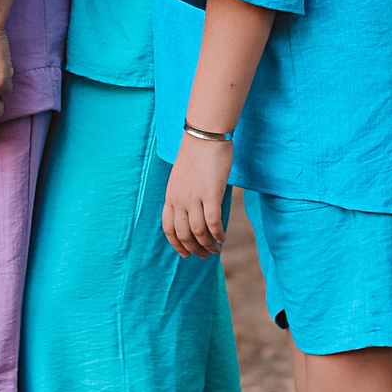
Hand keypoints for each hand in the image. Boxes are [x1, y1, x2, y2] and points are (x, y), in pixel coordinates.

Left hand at [162, 135, 232, 258]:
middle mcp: (179, 199)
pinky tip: (222, 238)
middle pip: (184, 235)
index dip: (177, 245)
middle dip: (194, 249)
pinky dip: (218, 235)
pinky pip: (213, 223)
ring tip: (216, 249)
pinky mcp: (210, 195)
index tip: (186, 254)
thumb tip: (193, 210)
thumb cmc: (197, 154)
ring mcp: (193, 198)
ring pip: (198, 232)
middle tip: (205, 256)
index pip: (168, 228)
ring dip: (208, 245)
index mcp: (171, 196)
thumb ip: (185, 194)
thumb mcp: (183, 177)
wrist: (205, 136)